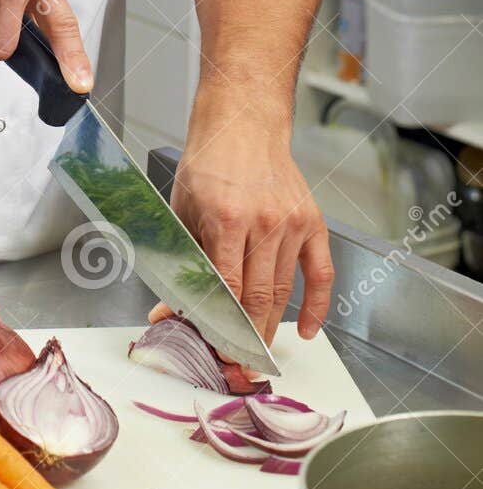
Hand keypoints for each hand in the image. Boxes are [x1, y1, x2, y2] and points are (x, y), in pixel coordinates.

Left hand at [169, 98, 333, 345]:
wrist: (243, 124)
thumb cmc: (208, 165)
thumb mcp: (182, 211)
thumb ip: (181, 262)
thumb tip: (169, 312)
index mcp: (227, 220)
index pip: (227, 291)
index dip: (221, 327)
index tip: (214, 350)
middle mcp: (264, 223)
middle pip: (258, 299)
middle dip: (246, 339)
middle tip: (236, 364)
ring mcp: (292, 223)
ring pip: (283, 292)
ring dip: (271, 328)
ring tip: (257, 352)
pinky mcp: (312, 222)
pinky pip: (320, 274)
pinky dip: (315, 307)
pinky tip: (304, 330)